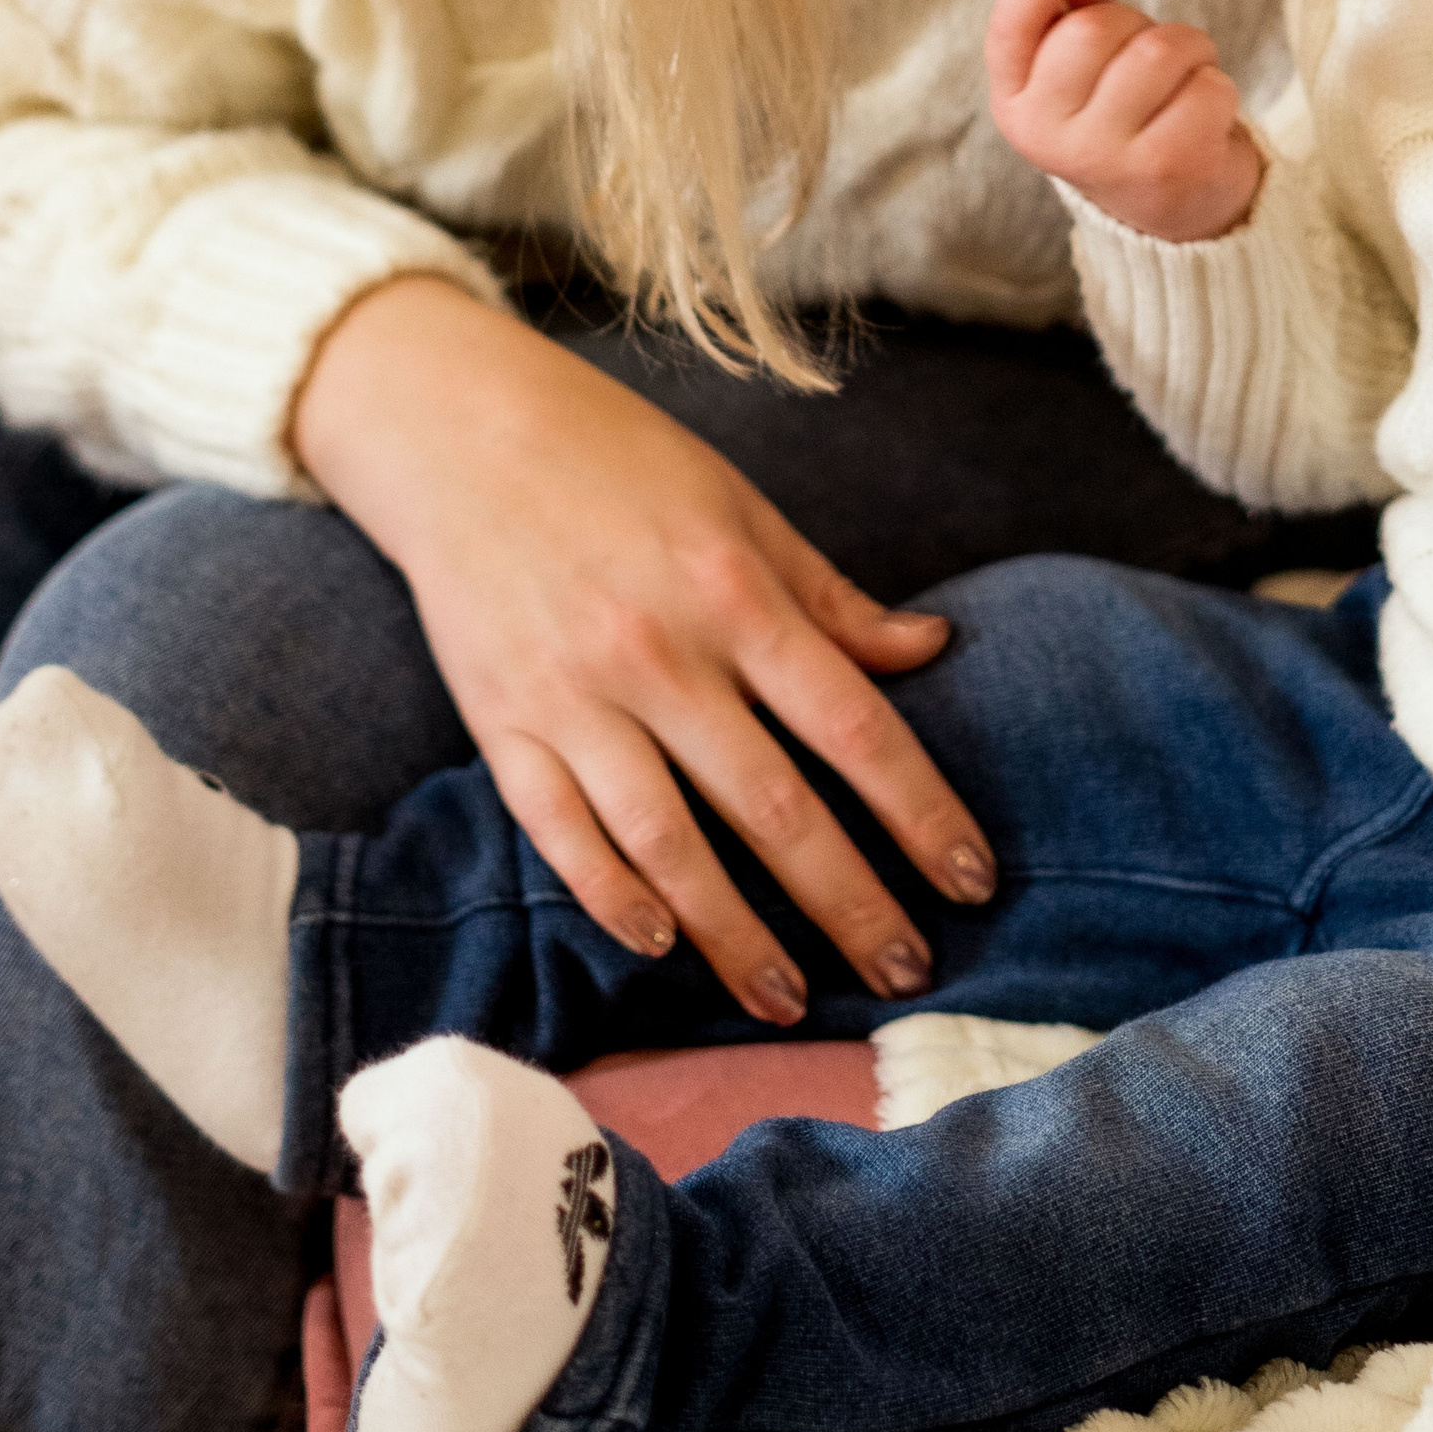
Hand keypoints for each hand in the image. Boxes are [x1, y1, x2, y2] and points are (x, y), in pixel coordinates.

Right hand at [292, 278, 995, 1022]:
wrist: (461, 433)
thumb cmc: (620, 465)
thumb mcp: (742, 509)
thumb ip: (831, 596)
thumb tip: (930, 648)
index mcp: (733, 593)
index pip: (851, 726)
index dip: (919, 811)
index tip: (972, 879)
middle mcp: (658, 654)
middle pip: (773, 805)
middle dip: (848, 902)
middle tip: (906, 974)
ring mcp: (573, 697)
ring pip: (669, 843)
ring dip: (735, 933)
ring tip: (789, 998)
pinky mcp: (501, 724)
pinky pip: (561, 832)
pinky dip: (611, 895)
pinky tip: (661, 943)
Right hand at [985, 0, 1262, 244]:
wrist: (1172, 211)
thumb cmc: (1125, 116)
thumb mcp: (1086, 67)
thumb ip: (1072, 8)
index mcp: (1016, 101)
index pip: (1011, 27)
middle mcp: (1047, 135)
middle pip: (1093, 30)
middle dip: (1136, 21)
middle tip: (1149, 49)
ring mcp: (1105, 156)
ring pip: (1157, 51)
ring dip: (1186, 48)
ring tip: (1181, 77)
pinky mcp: (1165, 167)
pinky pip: (1205, 86)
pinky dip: (1216, 83)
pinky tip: (1202, 111)